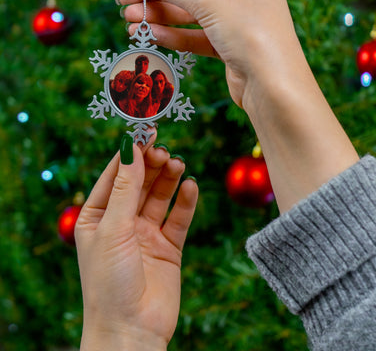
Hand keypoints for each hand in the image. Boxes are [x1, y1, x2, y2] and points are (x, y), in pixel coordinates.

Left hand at [75, 139, 197, 349]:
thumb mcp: (113, 228)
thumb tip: (130, 147)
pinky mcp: (168, 246)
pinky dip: (186, 201)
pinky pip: (179, 217)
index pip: (115, 175)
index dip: (130, 153)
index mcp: (97, 216)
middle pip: (140, 183)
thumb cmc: (109, 282)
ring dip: (169, 179)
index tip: (145, 131)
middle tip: (165, 151)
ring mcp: (146, 233)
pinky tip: (191, 187)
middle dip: (152, 165)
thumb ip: (125, 187)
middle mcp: (122, 222)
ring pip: (160, 196)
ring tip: (178, 164)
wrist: (132, 331)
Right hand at [118, 0, 302, 108]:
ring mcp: (236, 20)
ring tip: (130, 22)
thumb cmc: (251, 33)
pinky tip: (151, 36)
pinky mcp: (229, 46)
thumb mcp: (209, 2)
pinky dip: (174, 36)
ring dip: (160, 18)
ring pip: (191, 15)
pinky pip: (197, 36)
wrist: (273, 86)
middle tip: (124, 2)